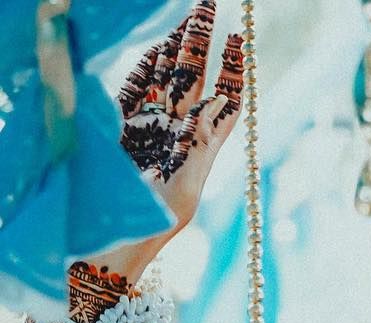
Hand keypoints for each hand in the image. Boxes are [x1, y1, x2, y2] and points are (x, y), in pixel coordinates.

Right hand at [92, 1, 241, 283]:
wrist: (115, 237)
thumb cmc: (155, 223)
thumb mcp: (187, 189)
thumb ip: (202, 147)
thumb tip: (216, 104)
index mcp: (199, 148)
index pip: (222, 101)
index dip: (232, 71)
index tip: (241, 41)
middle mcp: (176, 132)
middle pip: (193, 78)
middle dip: (201, 43)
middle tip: (210, 6)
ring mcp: (148, 125)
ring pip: (164, 76)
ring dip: (175, 45)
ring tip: (188, 12)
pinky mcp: (121, 125)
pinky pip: (135, 85)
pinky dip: (145, 63)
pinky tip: (154, 43)